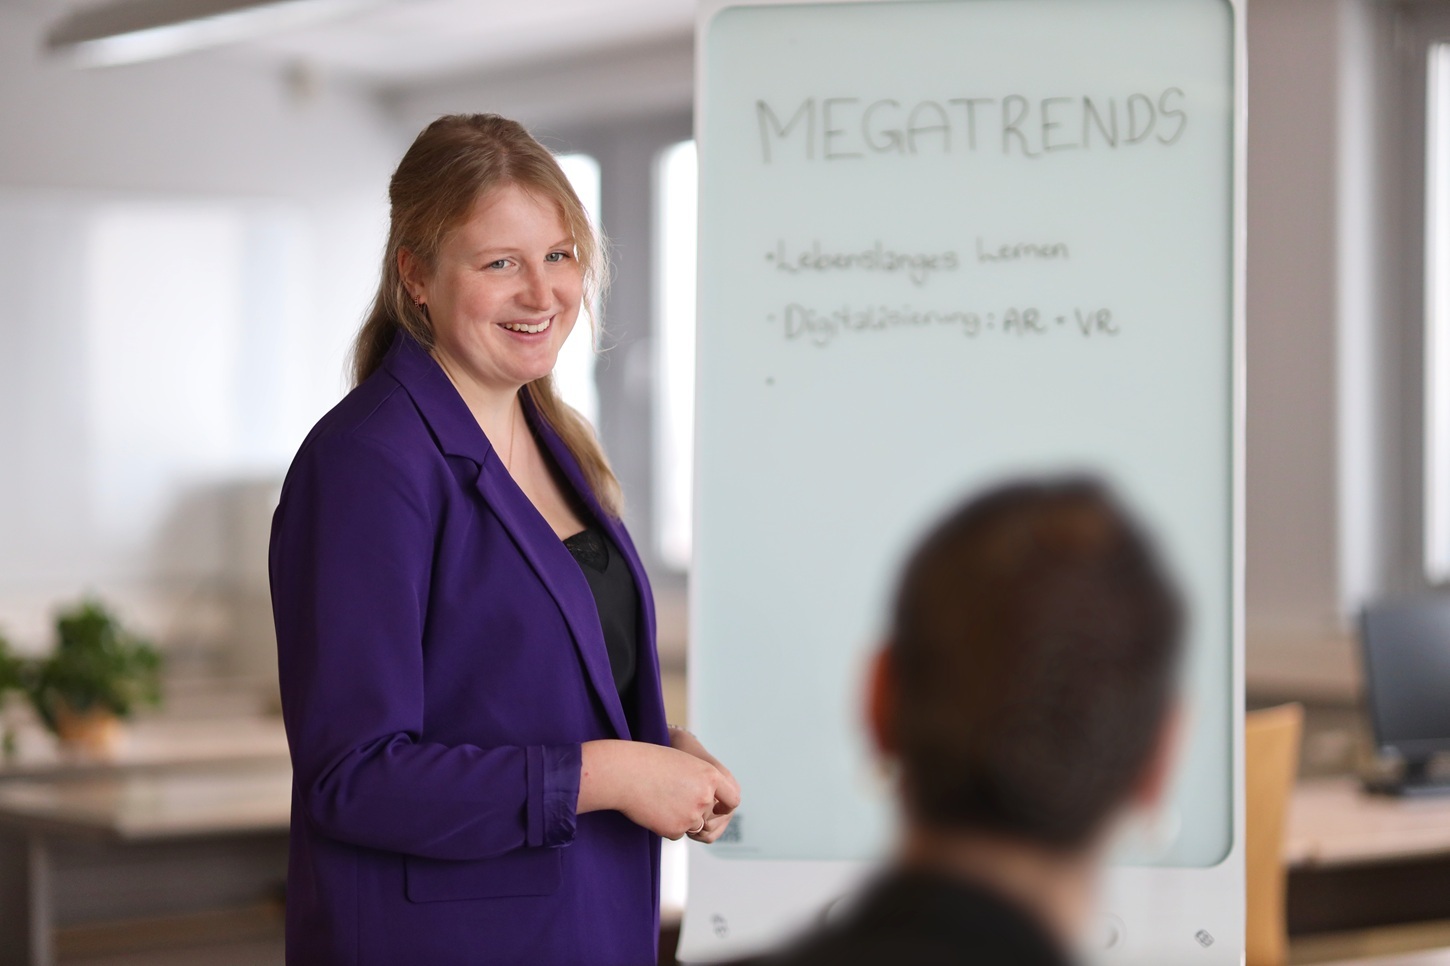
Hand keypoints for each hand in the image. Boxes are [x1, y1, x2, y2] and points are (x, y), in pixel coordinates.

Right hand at [578, 739, 740, 841]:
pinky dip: (665, 825)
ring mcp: (692, 815)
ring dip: (679, 819)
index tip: (718, 808)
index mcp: (710, 776)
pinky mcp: (676, 830)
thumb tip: (711, 799)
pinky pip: (676, 833)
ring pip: (693, 825)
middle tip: (673, 799)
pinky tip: (653, 809)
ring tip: (660, 800)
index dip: (725, 806)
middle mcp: (705, 797)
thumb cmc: (650, 763)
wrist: (625, 773)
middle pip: (709, 816)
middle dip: (695, 813)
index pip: (733, 799)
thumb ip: (701, 781)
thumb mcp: (683, 764)